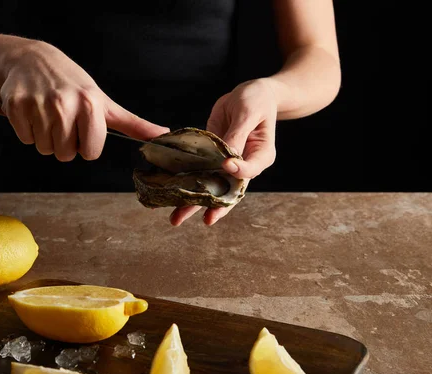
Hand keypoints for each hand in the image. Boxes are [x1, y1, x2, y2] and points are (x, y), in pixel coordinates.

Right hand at [0, 41, 166, 160]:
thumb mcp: (105, 103)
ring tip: (48, 115)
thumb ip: (133, 124)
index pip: (90, 153)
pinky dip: (28, 130)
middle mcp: (64, 105)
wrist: (33, 60)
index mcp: (90, 106)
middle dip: (65, 143)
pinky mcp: (15, 106)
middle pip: (65, 154)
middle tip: (63, 120)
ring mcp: (38, 106)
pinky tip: (33, 111)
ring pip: (44, 149)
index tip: (83, 128)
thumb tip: (163, 136)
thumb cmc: (73, 85)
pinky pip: (25, 139)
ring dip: (46, 137)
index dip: (87, 145)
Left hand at [170, 78, 277, 225]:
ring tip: (176, 218)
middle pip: (229, 190)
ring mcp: (228, 163)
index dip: (237, 171)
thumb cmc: (256, 100)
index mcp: (261, 156)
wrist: (252, 94)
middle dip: (214, 206)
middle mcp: (245, 165)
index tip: (226, 166)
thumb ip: (238, 133)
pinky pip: (200, 172)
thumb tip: (227, 155)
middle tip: (203, 220)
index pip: (249, 170)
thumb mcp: (248, 112)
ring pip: (211, 187)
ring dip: (194, 202)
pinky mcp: (214, 157)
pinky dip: (186, 183)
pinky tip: (171, 193)